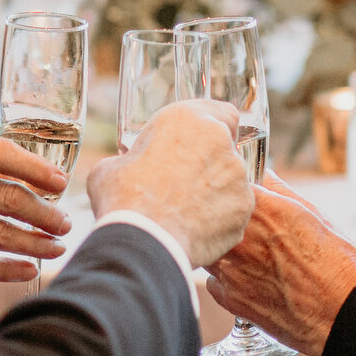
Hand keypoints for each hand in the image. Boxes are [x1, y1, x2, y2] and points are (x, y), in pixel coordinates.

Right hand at [86, 100, 251, 266]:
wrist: (144, 242)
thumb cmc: (123, 201)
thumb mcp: (111, 167)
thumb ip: (133, 159)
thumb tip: (128, 168)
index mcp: (187, 119)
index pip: (222, 113)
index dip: (214, 130)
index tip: (202, 144)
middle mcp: (220, 140)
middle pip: (225, 149)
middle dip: (210, 164)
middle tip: (185, 184)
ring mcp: (237, 175)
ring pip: (232, 180)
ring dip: (216, 191)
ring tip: (188, 212)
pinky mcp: (244, 207)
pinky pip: (235, 210)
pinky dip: (221, 219)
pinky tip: (197, 230)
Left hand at [204, 175, 355, 355]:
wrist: (342, 312)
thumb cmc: (337, 263)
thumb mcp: (313, 215)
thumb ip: (279, 192)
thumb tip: (265, 177)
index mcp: (260, 209)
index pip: (228, 187)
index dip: (232, 191)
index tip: (239, 197)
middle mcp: (239, 237)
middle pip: (211, 219)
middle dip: (222, 221)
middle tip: (246, 230)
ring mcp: (230, 269)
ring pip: (210, 250)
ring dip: (222, 250)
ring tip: (251, 258)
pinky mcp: (230, 299)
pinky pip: (214, 281)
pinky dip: (226, 279)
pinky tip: (249, 280)